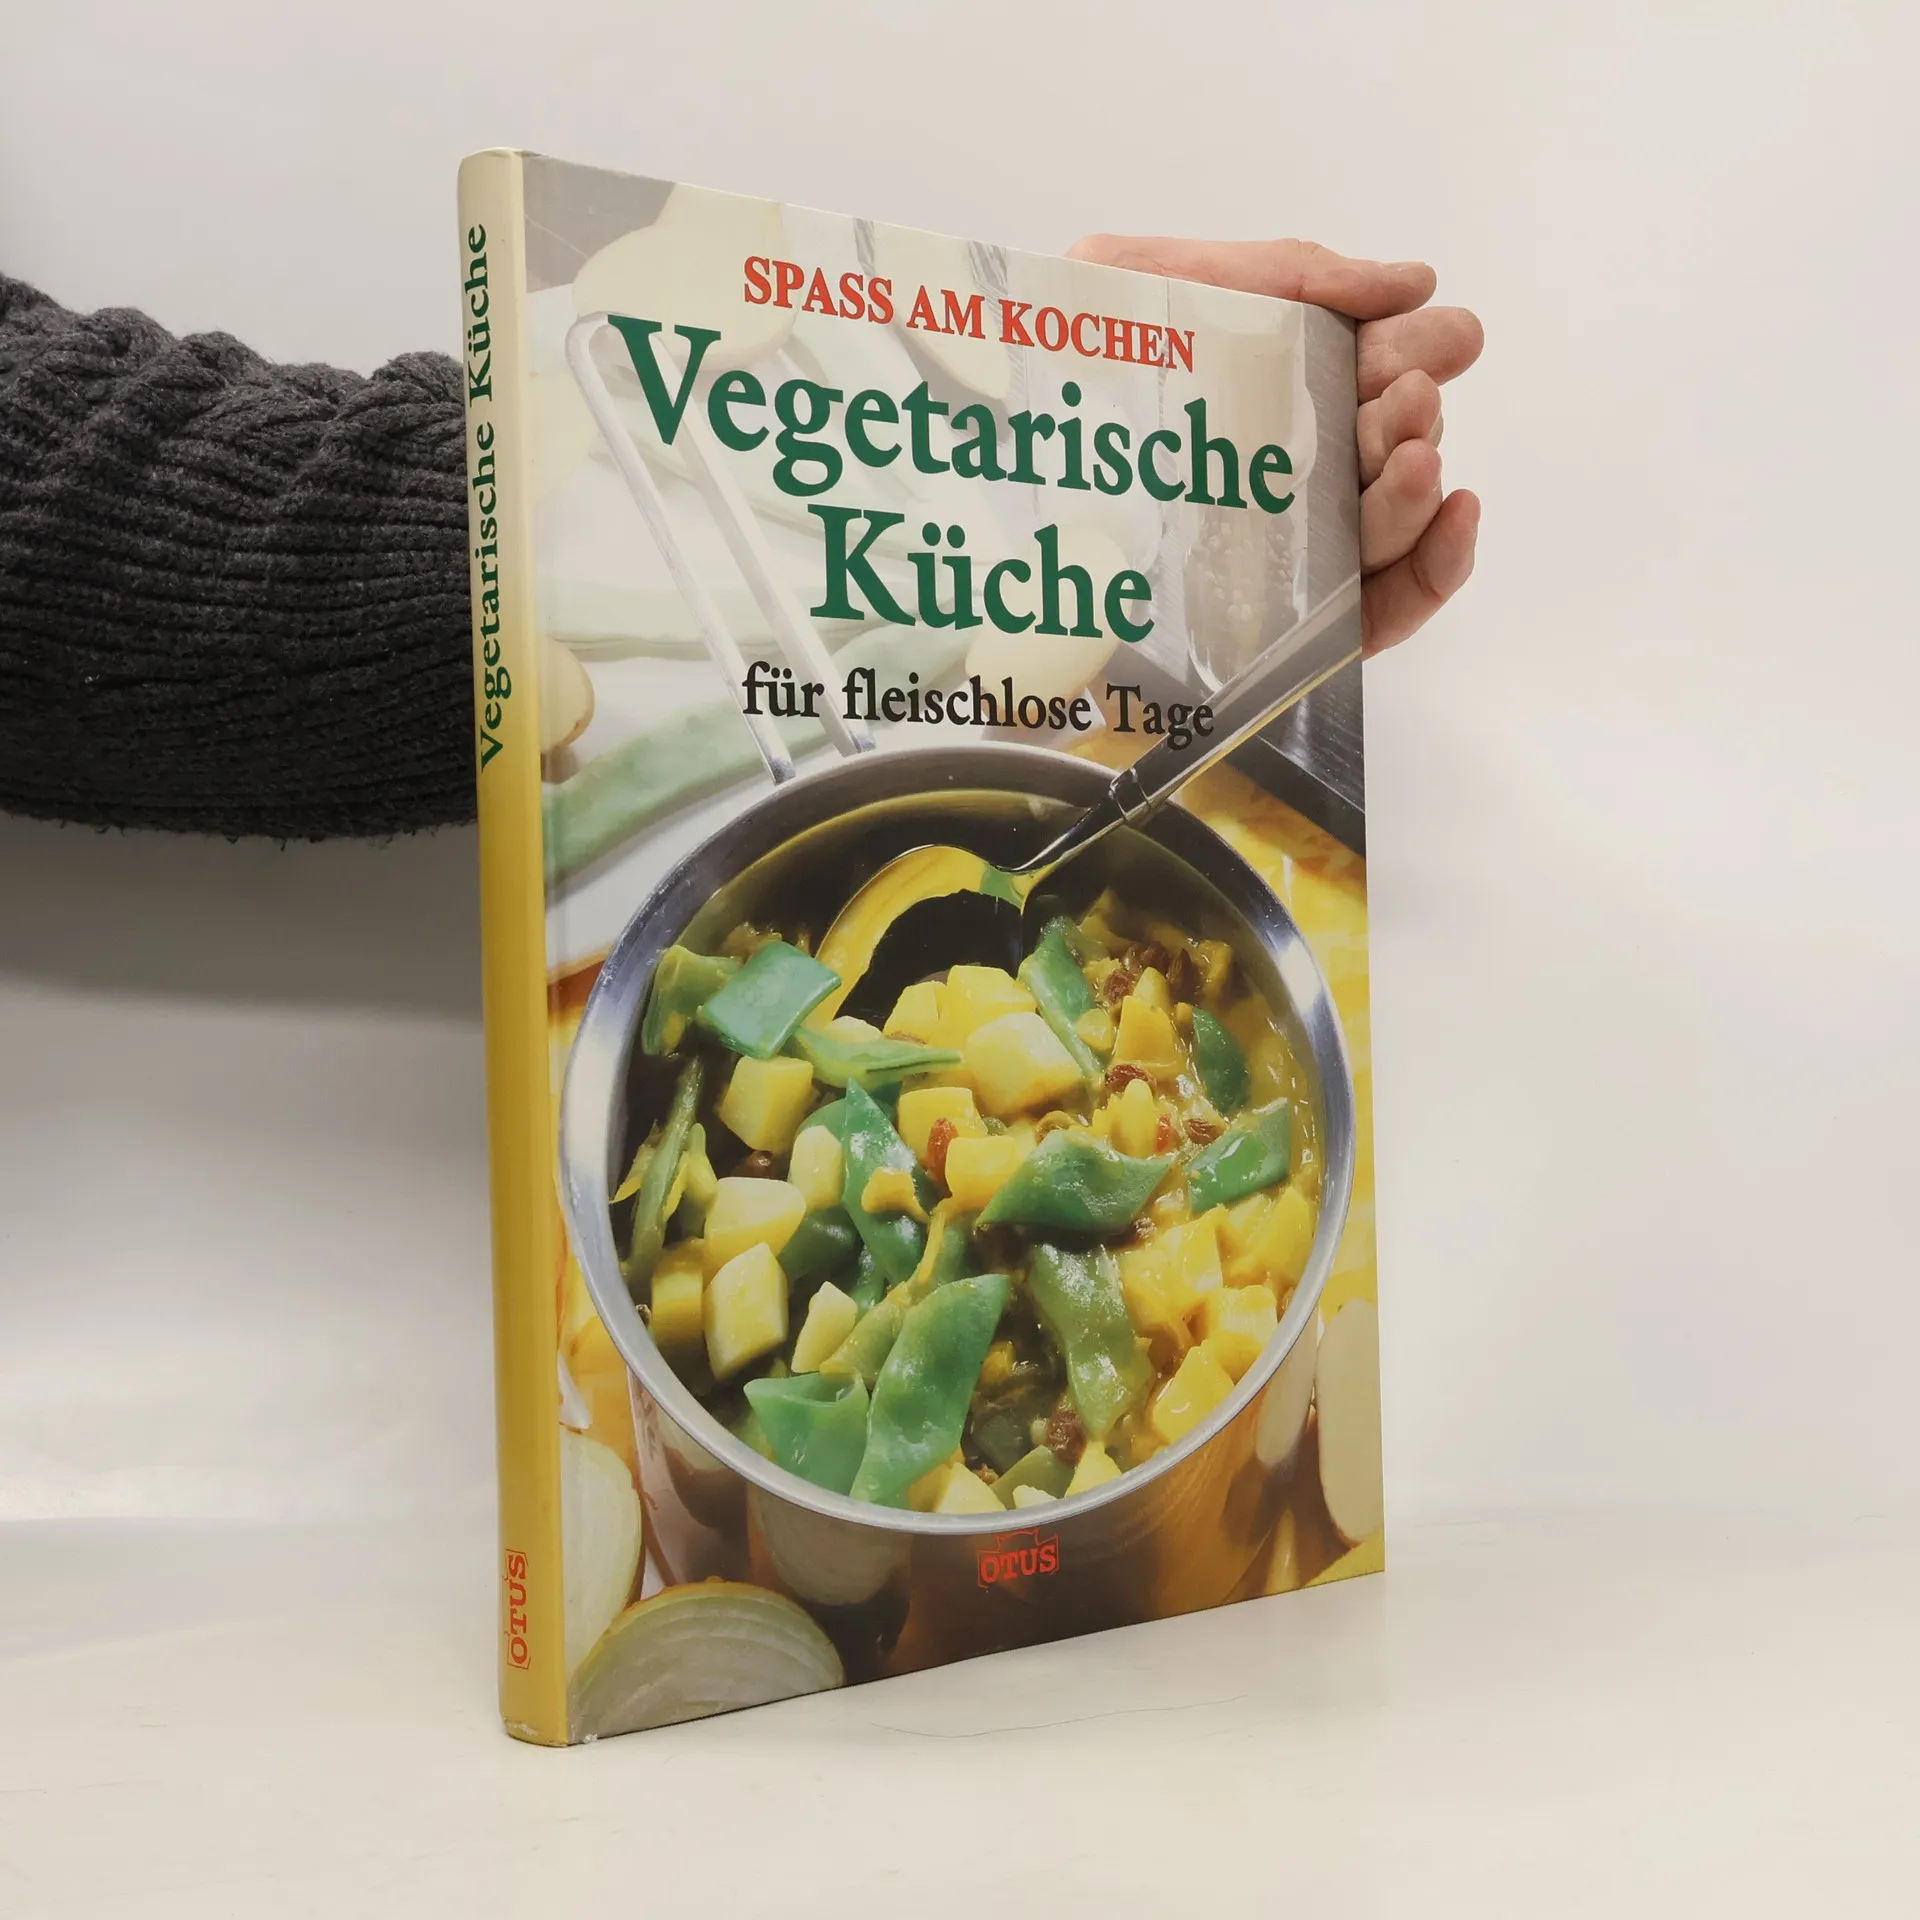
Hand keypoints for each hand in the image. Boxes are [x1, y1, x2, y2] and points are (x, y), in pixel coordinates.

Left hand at [1067, 235, 1482, 655]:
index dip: (1415, 347)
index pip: (1372, 368)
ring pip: (1393, 525)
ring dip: (1421, 486)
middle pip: (1392, 444)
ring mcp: (1287, 550)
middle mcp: (1286, 469)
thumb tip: (1408, 283)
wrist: (958, 490)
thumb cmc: (1037, 385)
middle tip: (1404, 395)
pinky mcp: (1281, 632)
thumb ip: (1275, 270)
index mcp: (1263, 388)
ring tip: (1411, 448)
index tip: (1426, 337)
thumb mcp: (1137, 280)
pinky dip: (1437, 567)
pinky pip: (1384, 610)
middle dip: (1415, 413)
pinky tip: (1451, 513)